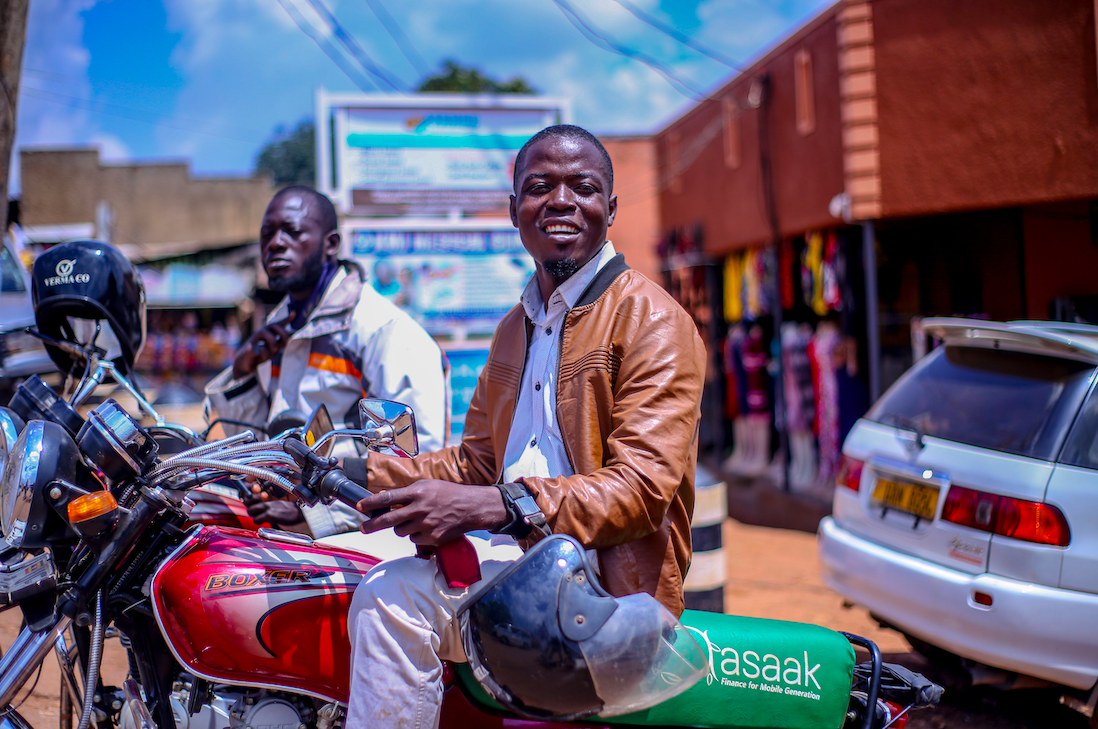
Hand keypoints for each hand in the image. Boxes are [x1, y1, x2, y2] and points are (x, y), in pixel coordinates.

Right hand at [232, 312, 296, 378]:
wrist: (246, 362)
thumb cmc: (262, 353)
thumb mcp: (275, 348)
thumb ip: (283, 341)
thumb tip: (293, 333)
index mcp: (269, 333)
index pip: (278, 324)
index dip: (286, 319)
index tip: (294, 313)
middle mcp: (262, 333)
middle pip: (273, 325)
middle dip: (282, 333)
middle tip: (285, 343)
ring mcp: (254, 340)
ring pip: (264, 333)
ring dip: (273, 341)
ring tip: (275, 349)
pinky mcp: (249, 349)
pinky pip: (257, 348)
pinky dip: (263, 352)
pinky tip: (264, 356)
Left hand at [246, 499, 306, 528]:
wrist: (298, 512)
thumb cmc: (287, 509)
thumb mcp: (275, 502)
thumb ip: (265, 502)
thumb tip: (255, 506)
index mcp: (267, 493)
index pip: (249, 493)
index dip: (247, 497)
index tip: (250, 501)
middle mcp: (266, 499)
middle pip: (247, 502)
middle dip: (250, 507)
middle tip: (256, 511)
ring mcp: (267, 507)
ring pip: (250, 511)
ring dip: (254, 515)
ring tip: (260, 516)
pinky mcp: (270, 515)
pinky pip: (256, 519)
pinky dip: (259, 521)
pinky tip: (264, 521)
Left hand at [355, 480, 508, 545]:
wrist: (471, 507)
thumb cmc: (448, 494)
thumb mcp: (427, 485)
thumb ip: (407, 493)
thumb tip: (386, 499)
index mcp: (417, 492)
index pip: (388, 498)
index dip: (371, 503)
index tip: (359, 506)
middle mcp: (419, 509)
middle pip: (388, 520)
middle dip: (372, 525)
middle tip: (363, 527)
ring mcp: (426, 525)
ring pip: (400, 532)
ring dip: (401, 528)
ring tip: (413, 521)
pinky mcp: (432, 537)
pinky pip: (414, 540)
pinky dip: (416, 535)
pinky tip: (426, 528)